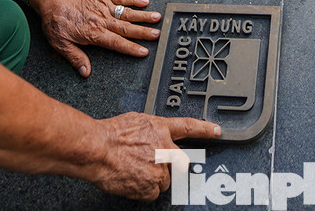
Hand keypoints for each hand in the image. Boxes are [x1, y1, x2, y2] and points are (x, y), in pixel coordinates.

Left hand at [31, 0, 161, 76]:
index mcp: (94, 33)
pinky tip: (144, 2)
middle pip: (126, 28)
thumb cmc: (55, 21)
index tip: (144, 52)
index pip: (116, 43)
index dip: (131, 48)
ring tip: (158, 18)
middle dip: (143, 32)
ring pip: (127, 13)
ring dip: (143, 16)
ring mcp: (104, 6)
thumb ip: (75, 57)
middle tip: (158, 35)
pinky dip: (133, 0)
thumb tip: (86, 72)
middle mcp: (102, 20)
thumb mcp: (60, 44)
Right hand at [88, 114, 221, 200]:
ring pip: (164, 180)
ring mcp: (160, 169)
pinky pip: (151, 193)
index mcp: (160, 129)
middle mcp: (165, 149)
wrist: (97, 149)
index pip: (189, 127)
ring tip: (133, 170)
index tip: (217, 131)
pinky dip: (142, 190)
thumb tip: (149, 134)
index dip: (205, 129)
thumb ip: (149, 130)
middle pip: (179, 162)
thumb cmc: (109, 134)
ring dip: (152, 178)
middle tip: (149, 164)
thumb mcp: (134, 121)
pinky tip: (131, 180)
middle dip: (169, 166)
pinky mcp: (152, 186)